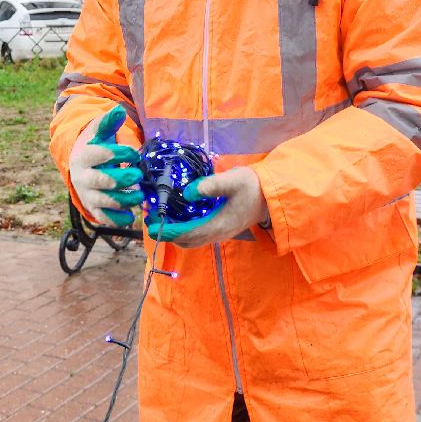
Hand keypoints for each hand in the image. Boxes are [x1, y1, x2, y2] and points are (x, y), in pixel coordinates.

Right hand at [68, 105, 143, 227]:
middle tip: (138, 175)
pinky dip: (117, 219)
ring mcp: (87, 194)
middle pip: (101, 181)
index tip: (134, 153)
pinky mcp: (93, 208)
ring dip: (124, 200)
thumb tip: (118, 110)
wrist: (80, 165)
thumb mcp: (99, 133)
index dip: (118, 154)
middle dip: (122, 179)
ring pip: (104, 201)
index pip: (99, 155)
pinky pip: (103, 217)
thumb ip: (109, 123)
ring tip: (140, 196)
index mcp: (84, 156)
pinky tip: (131, 216)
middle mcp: (82, 177)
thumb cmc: (95, 146)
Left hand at [145, 167, 266, 247]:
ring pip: (192, 240)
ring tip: (160, 220)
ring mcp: (219, 233)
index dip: (169, 231)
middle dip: (167, 234)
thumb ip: (211, 186)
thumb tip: (188, 192)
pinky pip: (197, 235)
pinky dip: (183, 231)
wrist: (270, 196)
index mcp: (219, 225)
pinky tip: (177, 218)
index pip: (189, 233)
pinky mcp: (219, 229)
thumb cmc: (252, 186)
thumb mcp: (233, 180)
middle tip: (150, 221)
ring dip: (174, 233)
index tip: (153, 225)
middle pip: (187, 241)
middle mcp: (217, 234)